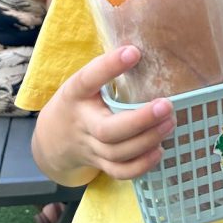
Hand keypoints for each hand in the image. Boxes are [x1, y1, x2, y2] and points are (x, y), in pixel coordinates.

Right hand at [34, 45, 176, 182]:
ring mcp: (89, 148)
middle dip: (140, 120)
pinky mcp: (99, 163)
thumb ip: (107, 72)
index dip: (109, 66)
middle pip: (107, 130)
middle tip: (166, 105)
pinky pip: (120, 172)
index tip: (134, 52)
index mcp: (75, 94)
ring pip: (117, 153)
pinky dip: (141, 165)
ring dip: (147, 141)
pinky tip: (160, 150)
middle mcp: (81, 123)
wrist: (52, 139)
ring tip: (170, 123)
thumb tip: (144, 50)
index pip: (88, 79)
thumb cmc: (79, 101)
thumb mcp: (84, 82)